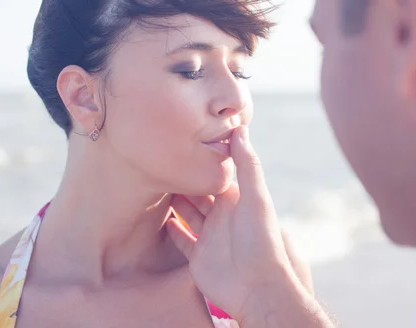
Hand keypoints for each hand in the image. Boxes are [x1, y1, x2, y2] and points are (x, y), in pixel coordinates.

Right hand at [166, 126, 323, 323]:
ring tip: (156, 185)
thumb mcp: (256, 197)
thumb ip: (248, 164)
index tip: (184, 145)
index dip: (201, 163)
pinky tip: (160, 219)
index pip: (215, 176)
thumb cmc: (260, 240)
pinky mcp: (198, 257)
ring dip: (175, 202)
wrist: (256, 287)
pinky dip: (172, 229)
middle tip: (162, 164)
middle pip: (198, 194)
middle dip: (183, 181)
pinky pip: (182, 240)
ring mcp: (209, 237)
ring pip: (188, 214)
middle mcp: (222, 216)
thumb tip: (240, 128)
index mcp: (236, 200)